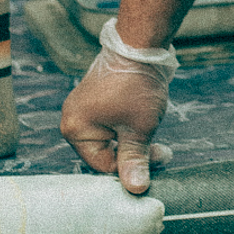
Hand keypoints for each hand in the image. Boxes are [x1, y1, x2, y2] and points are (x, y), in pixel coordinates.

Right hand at [59, 23, 176, 192]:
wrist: (141, 44)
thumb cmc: (136, 84)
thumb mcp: (138, 128)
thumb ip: (134, 160)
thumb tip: (135, 189)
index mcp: (75, 129)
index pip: (103, 165)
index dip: (132, 166)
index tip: (159, 157)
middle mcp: (73, 119)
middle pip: (105, 152)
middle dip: (133, 152)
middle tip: (160, 149)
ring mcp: (84, 108)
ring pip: (111, 138)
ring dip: (133, 138)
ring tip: (152, 126)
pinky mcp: (97, 99)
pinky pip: (111, 123)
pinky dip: (128, 126)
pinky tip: (144, 117)